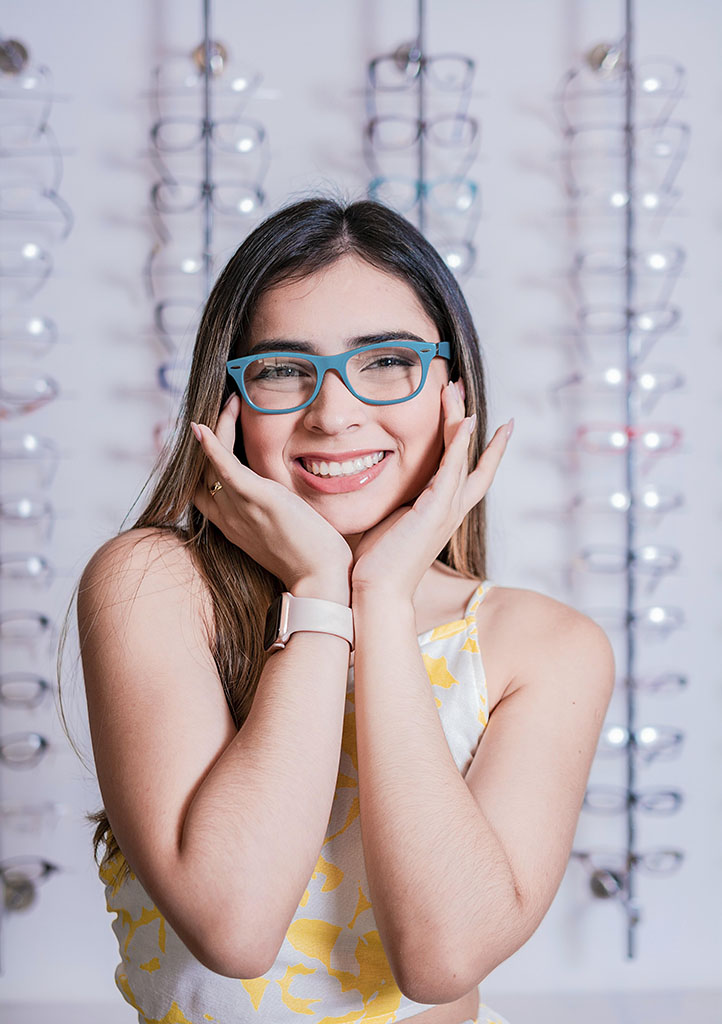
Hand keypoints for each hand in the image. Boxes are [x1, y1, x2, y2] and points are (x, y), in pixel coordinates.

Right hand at [191, 394, 352, 592]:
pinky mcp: (256, 499)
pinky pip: (224, 468)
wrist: (320, 580)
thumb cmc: (311, 561)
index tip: (211, 438)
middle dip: (206, 439)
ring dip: (216, 428)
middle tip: (223, 408)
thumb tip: (285, 502)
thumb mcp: (286, 535)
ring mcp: (240, 508)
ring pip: (211, 463)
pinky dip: (211, 446)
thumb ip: (275, 515)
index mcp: (234, 527)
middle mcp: (228, 518)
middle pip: (201, 472)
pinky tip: (201, 426)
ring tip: (229, 402)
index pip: (202, 492)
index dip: (201, 464)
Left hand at [350, 379, 512, 599]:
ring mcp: (447, 510)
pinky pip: (453, 468)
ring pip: (463, 456)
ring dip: (461, 420)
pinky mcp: (436, 509)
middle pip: (473, 459)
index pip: (467, 475)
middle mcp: (451, 510)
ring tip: (457, 390)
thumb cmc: (375, 565)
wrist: (377, 592)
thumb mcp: (387, 523)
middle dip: (471, 423)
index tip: (485, 422)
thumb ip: (392, 502)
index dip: (479, 449)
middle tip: (465, 390)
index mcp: (441, 514)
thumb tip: (373, 484)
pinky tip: (465, 421)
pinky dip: (461, 444)